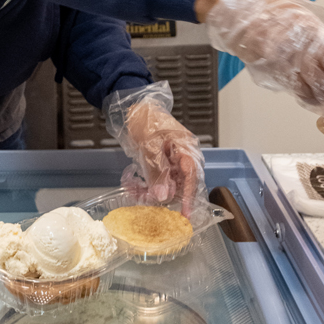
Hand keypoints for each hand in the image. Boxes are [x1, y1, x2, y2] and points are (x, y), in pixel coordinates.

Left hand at [124, 99, 201, 215]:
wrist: (135, 109)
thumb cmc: (147, 119)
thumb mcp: (150, 145)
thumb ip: (157, 171)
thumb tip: (163, 196)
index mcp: (187, 149)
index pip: (191, 176)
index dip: (189, 197)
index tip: (185, 214)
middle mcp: (183, 158)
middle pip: (179, 185)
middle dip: (162, 194)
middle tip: (144, 198)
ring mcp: (172, 163)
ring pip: (166, 186)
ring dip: (149, 191)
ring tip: (132, 188)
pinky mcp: (162, 166)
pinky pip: (156, 182)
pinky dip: (144, 185)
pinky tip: (131, 184)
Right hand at [205, 0, 323, 134]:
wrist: (244, 14)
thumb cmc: (280, 12)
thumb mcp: (314, 20)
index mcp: (316, 39)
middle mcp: (302, 57)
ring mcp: (286, 69)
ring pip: (312, 97)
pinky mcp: (274, 77)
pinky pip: (296, 92)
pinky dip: (310, 101)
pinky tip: (320, 106)